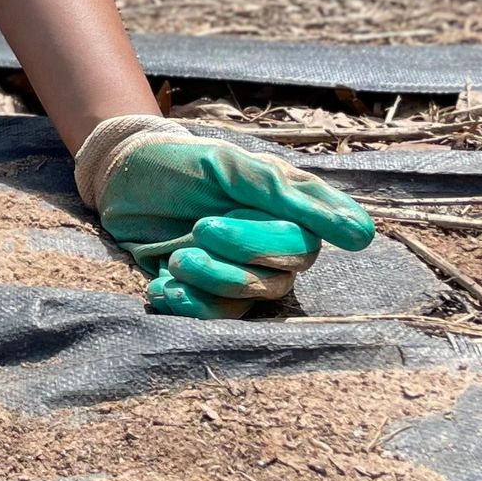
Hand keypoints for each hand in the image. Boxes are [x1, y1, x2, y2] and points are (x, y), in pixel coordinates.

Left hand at [74, 115, 374, 319]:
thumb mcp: (227, 165)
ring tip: (176, 258)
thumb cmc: (179, 164)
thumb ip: (283, 193)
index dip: (303, 235)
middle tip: (200, 227)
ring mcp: (243, 271)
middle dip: (241, 252)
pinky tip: (162, 286)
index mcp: (285, 206)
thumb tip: (361, 233)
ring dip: (212, 279)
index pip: (315, 233)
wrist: (121, 180)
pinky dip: (189, 304)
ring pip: (253, 296)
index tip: (282, 223)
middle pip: (286, 268)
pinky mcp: (209, 294)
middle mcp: (273, 243)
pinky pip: (218, 316)